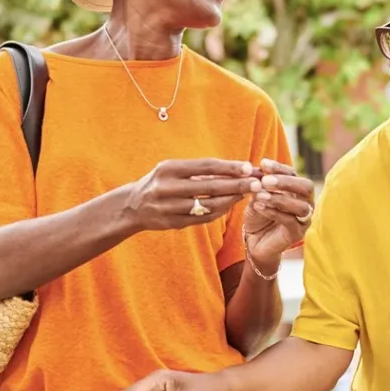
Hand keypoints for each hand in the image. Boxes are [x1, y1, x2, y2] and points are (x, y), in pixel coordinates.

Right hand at [122, 159, 259, 231]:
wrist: (132, 206)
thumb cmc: (160, 182)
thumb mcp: (172, 169)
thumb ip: (199, 170)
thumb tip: (235, 169)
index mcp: (168, 169)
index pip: (205, 166)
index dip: (229, 167)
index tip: (249, 167)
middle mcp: (167, 188)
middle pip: (210, 187)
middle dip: (236, 185)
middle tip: (257, 183)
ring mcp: (170, 208)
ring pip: (209, 205)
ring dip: (231, 200)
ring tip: (246, 194)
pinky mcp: (173, 224)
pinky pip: (203, 218)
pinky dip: (219, 211)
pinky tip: (230, 205)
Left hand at [243, 159, 315, 269]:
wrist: (255, 241)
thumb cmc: (258, 215)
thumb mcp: (256, 196)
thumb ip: (260, 184)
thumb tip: (259, 170)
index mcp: (297, 189)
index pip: (293, 173)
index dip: (279, 168)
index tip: (262, 164)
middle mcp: (306, 202)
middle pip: (305, 187)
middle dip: (285, 182)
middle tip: (264, 180)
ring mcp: (304, 219)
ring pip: (300, 206)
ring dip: (278, 198)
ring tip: (259, 195)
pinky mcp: (298, 233)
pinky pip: (290, 221)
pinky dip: (273, 212)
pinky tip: (259, 207)